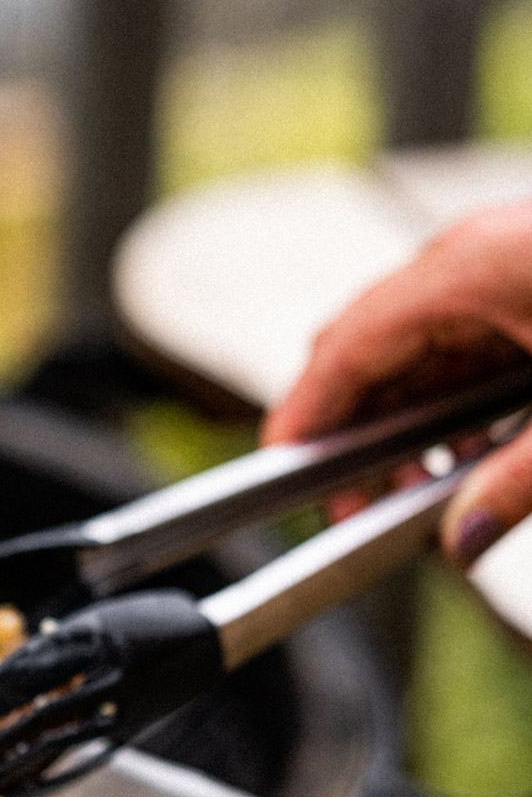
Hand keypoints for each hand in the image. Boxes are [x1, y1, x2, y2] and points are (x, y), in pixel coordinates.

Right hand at [263, 200, 531, 565]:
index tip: (288, 484)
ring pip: (416, 346)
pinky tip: (482, 446)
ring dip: (410, 420)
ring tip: (436, 488)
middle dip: (358, 433)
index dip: (303, 422)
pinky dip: (454, 395)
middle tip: (372, 509)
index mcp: (466, 271)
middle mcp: (472, 254)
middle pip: (368, 347)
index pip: (341, 350)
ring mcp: (504, 257)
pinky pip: (463, 336)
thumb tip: (460, 542)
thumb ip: (517, 486)